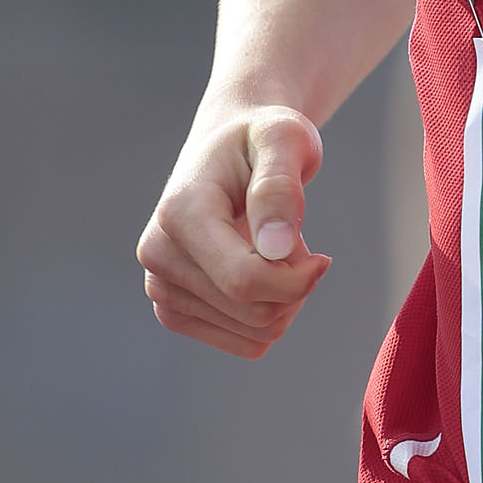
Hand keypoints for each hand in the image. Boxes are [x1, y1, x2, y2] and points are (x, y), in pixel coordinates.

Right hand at [138, 106, 330, 359]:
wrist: (229, 151)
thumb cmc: (263, 140)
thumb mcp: (285, 139)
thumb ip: (280, 187)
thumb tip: (276, 249)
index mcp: (179, 213)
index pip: (245, 280)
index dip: (298, 280)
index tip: (323, 257)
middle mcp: (158, 254)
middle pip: (254, 312)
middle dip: (294, 286)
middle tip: (294, 243)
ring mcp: (160, 287)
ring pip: (254, 332)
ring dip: (284, 299)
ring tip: (273, 251)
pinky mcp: (174, 310)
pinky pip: (246, 343)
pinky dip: (270, 315)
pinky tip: (262, 275)